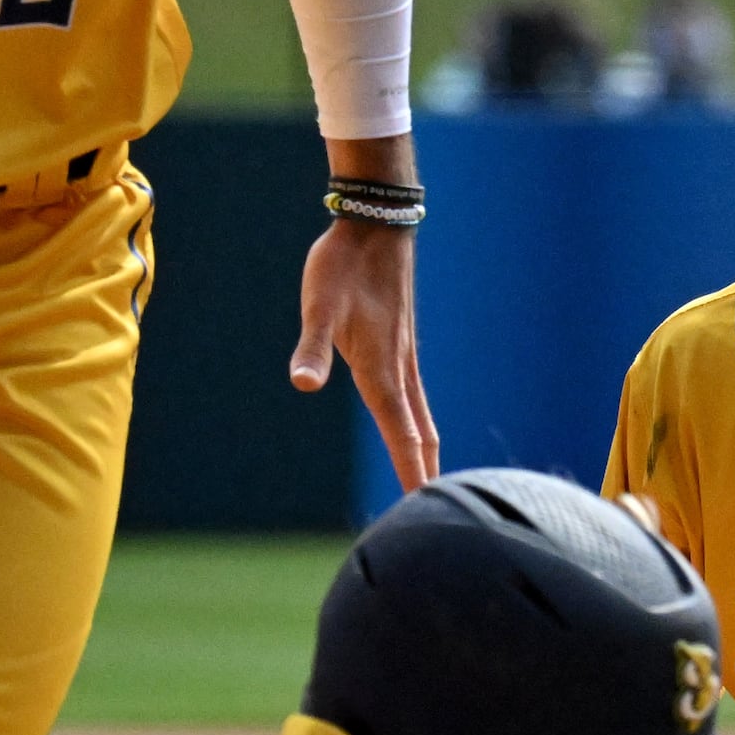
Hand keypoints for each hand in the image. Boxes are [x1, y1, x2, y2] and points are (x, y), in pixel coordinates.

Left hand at [291, 216, 439, 492]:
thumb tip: (303, 384)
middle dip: (424, 472)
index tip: (420, 506)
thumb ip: (312, 347)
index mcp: (381, 370)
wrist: (375, 225)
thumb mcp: (318, 306)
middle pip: (420, 434)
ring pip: (423, 416)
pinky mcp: (401, 346)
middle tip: (430, 509)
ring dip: (427, 450)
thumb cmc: (342, 266)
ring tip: (431, 479)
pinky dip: (422, 424)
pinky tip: (415, 425)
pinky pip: (417, 398)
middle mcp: (399, 370)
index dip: (410, 472)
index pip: (401, 434)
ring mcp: (404, 359)